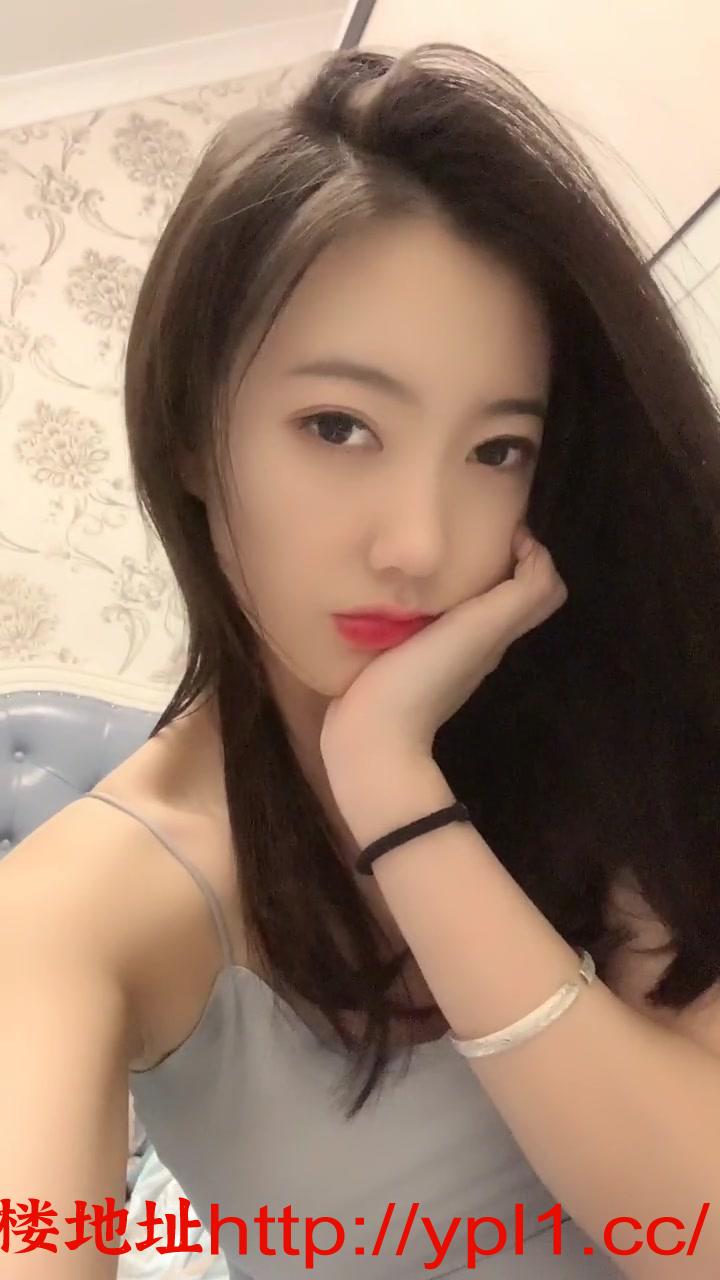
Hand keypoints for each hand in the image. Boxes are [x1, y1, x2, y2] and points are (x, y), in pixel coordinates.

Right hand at [320, 526, 567, 769]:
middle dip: (491, 557)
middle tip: (463, 530)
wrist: (369, 738)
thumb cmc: (425, 677)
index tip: (500, 526)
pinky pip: (419, 620)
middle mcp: (473, 645)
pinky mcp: (397, 663)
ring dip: (451, 576)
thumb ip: (522, 594)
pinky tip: (393, 584)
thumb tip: (532, 550)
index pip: (537, 588)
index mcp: (495, 634)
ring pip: (460, 606)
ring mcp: (434, 657)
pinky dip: (416, 597)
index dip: (530, 553)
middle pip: (500, 595)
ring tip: (427, 550)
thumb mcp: (484, 628)